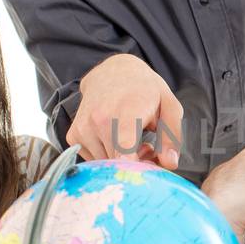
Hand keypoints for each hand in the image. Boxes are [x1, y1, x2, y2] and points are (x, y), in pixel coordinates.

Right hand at [69, 54, 182, 169]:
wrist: (113, 72)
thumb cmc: (145, 90)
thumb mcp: (169, 106)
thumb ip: (171, 137)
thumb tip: (169, 164)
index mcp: (127, 112)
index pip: (124, 150)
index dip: (135, 168)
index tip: (146, 172)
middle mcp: (100, 119)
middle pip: (118, 164)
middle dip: (135, 165)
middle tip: (147, 150)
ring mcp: (84, 128)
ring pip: (104, 165)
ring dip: (119, 161)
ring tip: (131, 142)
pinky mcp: (73, 135)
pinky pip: (92, 160)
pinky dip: (105, 157)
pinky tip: (115, 141)